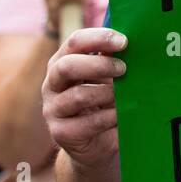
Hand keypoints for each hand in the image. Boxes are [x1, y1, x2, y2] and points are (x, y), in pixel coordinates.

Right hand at [42, 27, 125, 168]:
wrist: (95, 143)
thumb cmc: (103, 100)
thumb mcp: (106, 77)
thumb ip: (111, 58)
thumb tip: (129, 41)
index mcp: (62, 62)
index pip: (74, 42)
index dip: (99, 38)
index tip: (124, 42)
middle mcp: (51, 84)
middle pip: (67, 66)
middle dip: (100, 65)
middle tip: (124, 68)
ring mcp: (53, 109)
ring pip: (79, 96)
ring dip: (107, 93)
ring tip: (123, 96)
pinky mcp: (61, 133)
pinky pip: (89, 122)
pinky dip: (110, 116)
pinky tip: (120, 115)